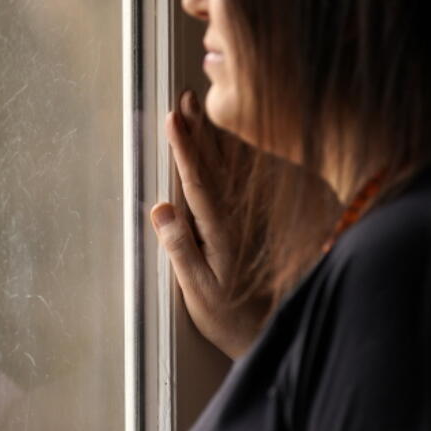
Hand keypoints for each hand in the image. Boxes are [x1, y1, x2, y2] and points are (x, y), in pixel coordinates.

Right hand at [149, 90, 267, 358]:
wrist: (270, 332)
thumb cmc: (229, 317)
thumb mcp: (198, 292)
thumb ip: (180, 249)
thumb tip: (160, 207)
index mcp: (219, 231)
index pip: (198, 180)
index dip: (185, 147)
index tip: (173, 119)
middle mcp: (233, 218)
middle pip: (213, 164)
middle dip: (198, 129)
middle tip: (185, 97)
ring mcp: (242, 218)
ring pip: (226, 167)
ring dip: (211, 136)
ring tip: (197, 108)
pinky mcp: (247, 223)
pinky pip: (238, 180)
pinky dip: (230, 156)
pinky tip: (223, 140)